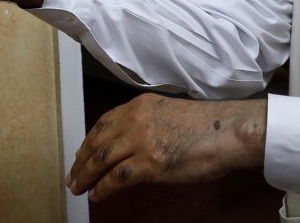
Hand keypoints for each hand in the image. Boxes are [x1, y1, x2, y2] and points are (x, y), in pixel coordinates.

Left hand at [66, 94, 265, 201]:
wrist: (227, 132)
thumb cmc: (206, 126)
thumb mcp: (169, 113)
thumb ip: (147, 124)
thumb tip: (132, 145)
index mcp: (140, 105)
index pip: (103, 123)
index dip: (88, 141)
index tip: (81, 154)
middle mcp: (136, 119)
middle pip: (97, 142)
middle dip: (81, 162)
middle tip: (72, 176)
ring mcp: (142, 140)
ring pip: (102, 160)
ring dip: (86, 176)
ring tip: (79, 187)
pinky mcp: (150, 162)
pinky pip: (117, 178)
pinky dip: (104, 188)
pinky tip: (97, 195)